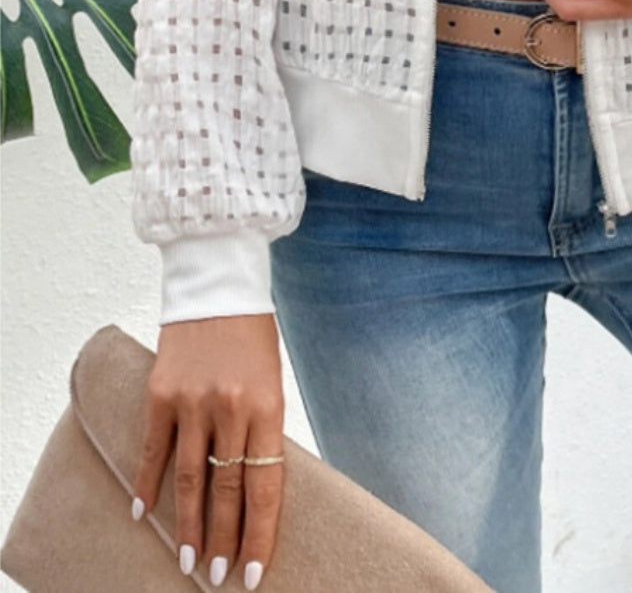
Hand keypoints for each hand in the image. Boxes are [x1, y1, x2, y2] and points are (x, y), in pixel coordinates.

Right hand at [132, 313, 284, 589]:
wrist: (218, 285)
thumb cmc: (252, 337)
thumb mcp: (271, 382)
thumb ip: (260, 432)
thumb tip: (249, 489)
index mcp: (268, 406)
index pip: (264, 486)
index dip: (259, 534)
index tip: (252, 573)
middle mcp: (230, 408)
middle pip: (226, 491)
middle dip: (223, 540)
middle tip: (217, 578)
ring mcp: (193, 402)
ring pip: (190, 479)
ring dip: (188, 525)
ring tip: (189, 561)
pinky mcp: (160, 394)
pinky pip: (153, 449)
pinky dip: (148, 484)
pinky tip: (144, 514)